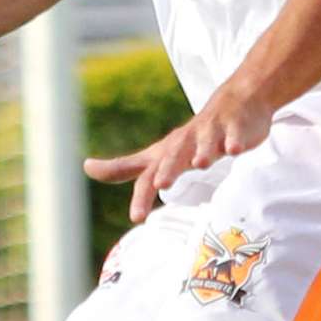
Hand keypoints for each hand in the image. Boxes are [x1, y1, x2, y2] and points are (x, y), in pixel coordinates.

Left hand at [84, 90, 272, 222]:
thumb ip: (124, 166)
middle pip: (173, 157)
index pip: (148, 176)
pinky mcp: (234, 129)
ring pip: (205, 142)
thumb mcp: (157, 153)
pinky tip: (233, 149)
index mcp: (166, 153)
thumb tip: (86, 168)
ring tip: (199, 162)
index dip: (142, 196)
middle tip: (161, 184)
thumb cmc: (192, 136)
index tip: (136, 218)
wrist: (234, 102)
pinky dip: (233, 140)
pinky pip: (234, 134)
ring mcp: (210, 134)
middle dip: (168, 170)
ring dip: (201, 150)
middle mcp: (185, 143)